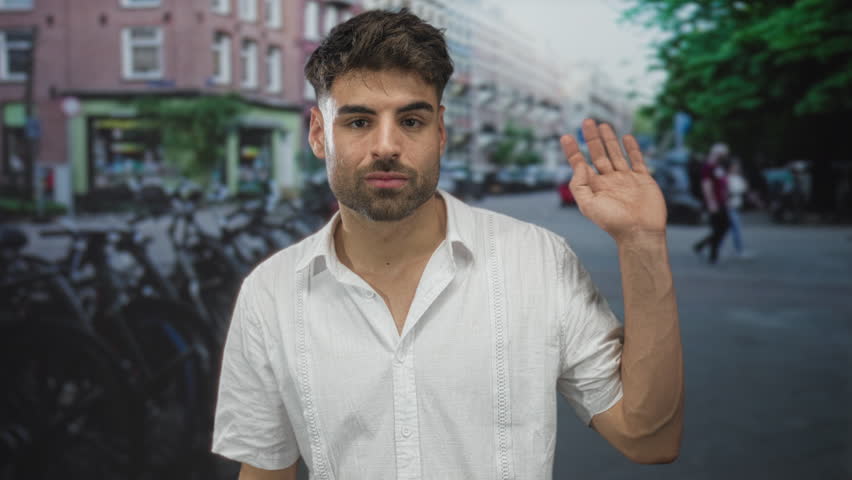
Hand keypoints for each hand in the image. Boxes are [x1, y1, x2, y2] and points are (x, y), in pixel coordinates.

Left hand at [560, 119, 666, 243]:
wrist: (640, 232)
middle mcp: (609, 180)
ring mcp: (626, 179)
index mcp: (594, 186)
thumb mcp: (588, 205)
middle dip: (592, 138)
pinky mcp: (643, 179)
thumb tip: (579, 164)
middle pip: (598, 154)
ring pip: (616, 154)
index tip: (566, 136)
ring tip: (602, 124)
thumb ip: (579, 184)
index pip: (581, 164)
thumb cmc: (613, 222)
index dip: (573, 151)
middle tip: (587, 121)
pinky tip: (626, 137)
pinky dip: (632, 148)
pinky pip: (637, 160)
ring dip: (609, 140)